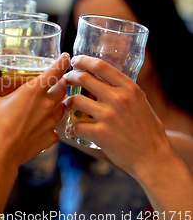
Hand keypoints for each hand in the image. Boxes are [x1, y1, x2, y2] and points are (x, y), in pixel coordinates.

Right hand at [0, 53, 69, 167]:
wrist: (2, 153)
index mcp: (33, 92)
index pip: (54, 72)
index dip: (61, 62)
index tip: (66, 57)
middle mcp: (46, 105)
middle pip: (62, 89)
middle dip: (61, 84)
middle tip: (56, 82)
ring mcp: (51, 122)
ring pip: (62, 108)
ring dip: (58, 104)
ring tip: (50, 103)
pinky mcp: (50, 137)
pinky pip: (55, 129)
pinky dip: (51, 126)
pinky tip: (42, 127)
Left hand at [62, 55, 171, 177]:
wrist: (154, 158)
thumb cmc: (148, 131)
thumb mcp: (141, 103)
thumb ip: (124, 91)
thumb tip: (107, 81)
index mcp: (129, 88)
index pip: (100, 66)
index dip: (84, 61)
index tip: (75, 61)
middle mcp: (118, 98)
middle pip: (84, 78)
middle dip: (70, 77)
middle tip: (65, 80)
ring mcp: (108, 116)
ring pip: (75, 100)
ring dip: (68, 101)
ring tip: (67, 104)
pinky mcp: (100, 133)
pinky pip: (76, 125)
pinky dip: (72, 127)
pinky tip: (73, 128)